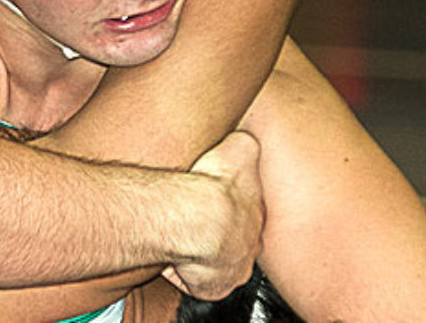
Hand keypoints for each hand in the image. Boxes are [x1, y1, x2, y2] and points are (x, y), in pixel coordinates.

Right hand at [162, 130, 264, 300]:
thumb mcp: (241, 147)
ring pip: (217, 264)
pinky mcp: (212, 287)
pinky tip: (170, 255)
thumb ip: (244, 142)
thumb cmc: (217, 184)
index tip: (212, 203)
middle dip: (218, 235)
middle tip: (195, 223)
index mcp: (256, 216)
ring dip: (200, 254)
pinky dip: (181, 270)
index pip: (247, 216)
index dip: (228, 209)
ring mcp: (233, 270)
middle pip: (236, 243)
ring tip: (180, 239)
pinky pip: (194, 281)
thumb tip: (243, 138)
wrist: (200, 217)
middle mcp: (249, 247)